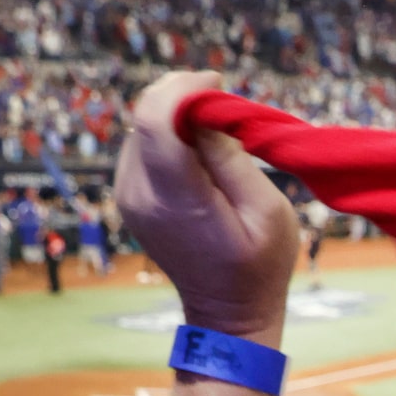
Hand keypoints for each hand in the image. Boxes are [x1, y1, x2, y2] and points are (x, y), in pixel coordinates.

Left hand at [113, 71, 297, 343]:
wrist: (227, 313)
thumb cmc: (259, 266)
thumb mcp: (267, 212)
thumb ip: (232, 159)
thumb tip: (206, 114)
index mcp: (177, 199)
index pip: (155, 120)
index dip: (183, 88)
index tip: (217, 82)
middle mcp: (140, 194)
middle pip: (144, 114)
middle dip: (181, 95)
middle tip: (219, 103)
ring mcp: (128, 195)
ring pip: (141, 124)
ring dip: (176, 115)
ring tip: (214, 134)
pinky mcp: (128, 194)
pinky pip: (141, 143)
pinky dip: (168, 134)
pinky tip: (197, 153)